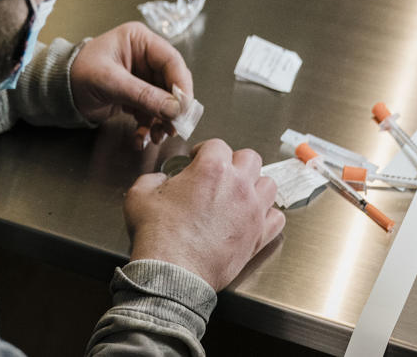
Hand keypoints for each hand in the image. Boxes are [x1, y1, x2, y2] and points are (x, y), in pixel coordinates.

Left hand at [70, 22, 192, 145]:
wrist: (58, 92)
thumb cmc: (77, 74)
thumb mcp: (111, 82)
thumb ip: (144, 95)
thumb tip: (174, 109)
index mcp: (140, 41)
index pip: (172, 61)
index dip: (181, 85)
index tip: (184, 107)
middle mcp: (145, 57)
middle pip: (172, 83)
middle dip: (173, 108)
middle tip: (175, 126)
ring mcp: (142, 77)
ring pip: (165, 101)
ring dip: (163, 121)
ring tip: (158, 136)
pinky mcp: (137, 96)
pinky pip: (152, 112)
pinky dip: (150, 126)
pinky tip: (142, 137)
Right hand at [124, 139, 285, 290]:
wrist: (172, 270)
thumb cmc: (158, 234)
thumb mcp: (140, 196)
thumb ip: (152, 179)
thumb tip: (159, 180)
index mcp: (211, 168)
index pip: (217, 145)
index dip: (205, 150)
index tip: (197, 159)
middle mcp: (238, 185)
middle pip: (250, 158)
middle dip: (234, 162)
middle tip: (221, 173)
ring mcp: (252, 210)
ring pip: (269, 184)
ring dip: (255, 185)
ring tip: (241, 193)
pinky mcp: (259, 235)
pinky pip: (276, 217)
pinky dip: (267, 215)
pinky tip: (254, 218)